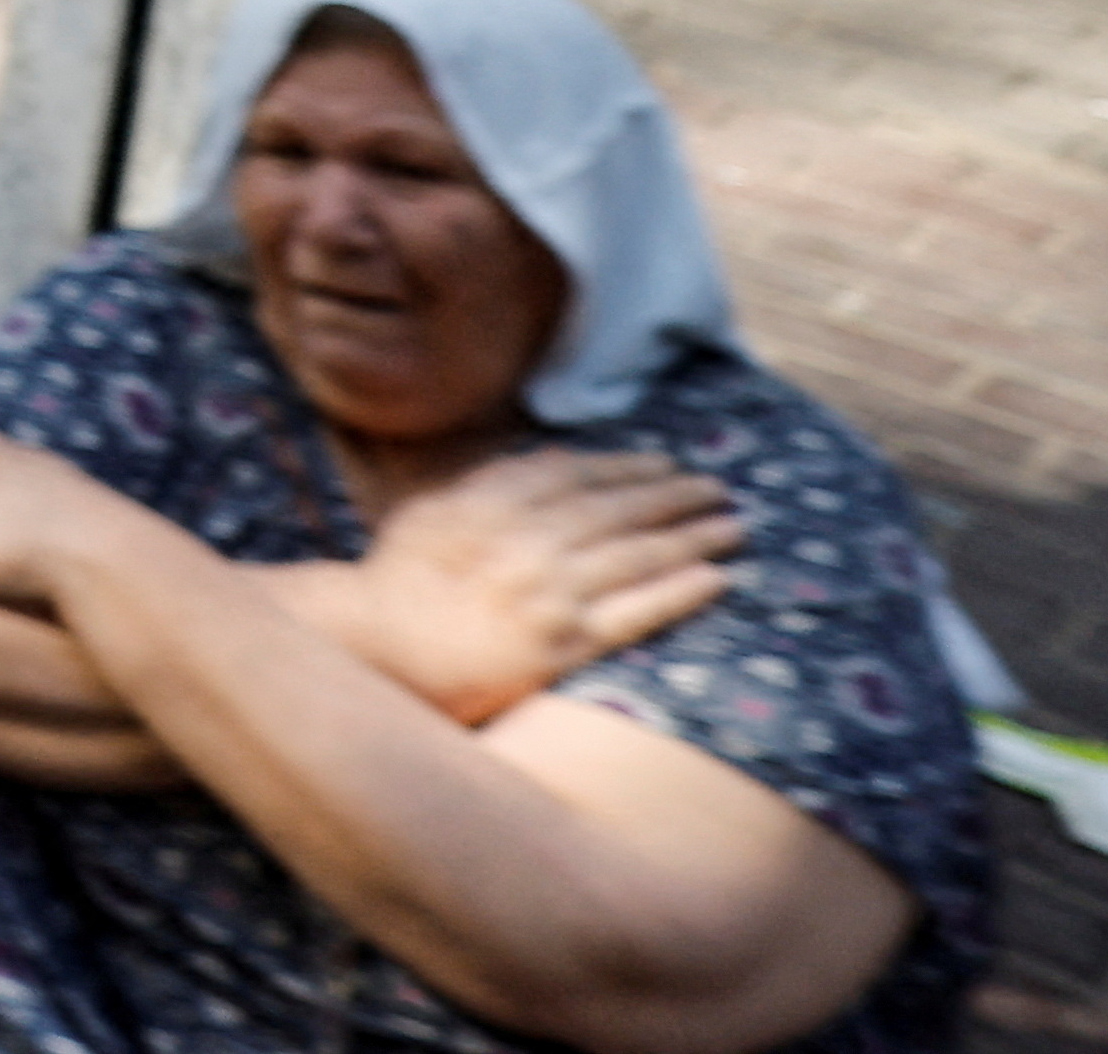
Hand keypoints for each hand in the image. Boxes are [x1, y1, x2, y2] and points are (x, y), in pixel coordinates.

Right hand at [340, 447, 740, 721]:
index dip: (628, 467)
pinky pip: (636, 613)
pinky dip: (680, 591)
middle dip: (673, 496)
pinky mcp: (561, 644)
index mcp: (491, 502)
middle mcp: (524, 540)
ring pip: (637, 555)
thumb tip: (556, 457)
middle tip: (716, 490)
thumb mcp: (432, 511)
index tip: (666, 464)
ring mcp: (546, 592)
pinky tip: (716, 578)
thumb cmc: (398, 581)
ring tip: (731, 527)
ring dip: (692, 536)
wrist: (376, 650)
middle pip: (617, 509)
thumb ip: (491, 481)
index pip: (577, 474)